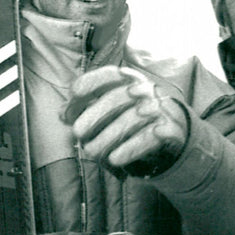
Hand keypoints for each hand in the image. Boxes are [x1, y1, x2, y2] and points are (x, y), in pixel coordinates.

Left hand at [62, 66, 188, 175]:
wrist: (172, 124)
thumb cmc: (130, 112)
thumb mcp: (109, 104)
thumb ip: (85, 106)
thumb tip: (62, 115)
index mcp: (127, 79)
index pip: (108, 75)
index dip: (89, 83)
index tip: (74, 95)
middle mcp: (144, 89)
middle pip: (116, 98)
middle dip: (93, 115)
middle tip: (78, 133)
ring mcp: (158, 108)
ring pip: (131, 119)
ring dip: (108, 137)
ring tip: (91, 151)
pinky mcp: (168, 129)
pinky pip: (149, 138)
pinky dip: (131, 148)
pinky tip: (115, 159)